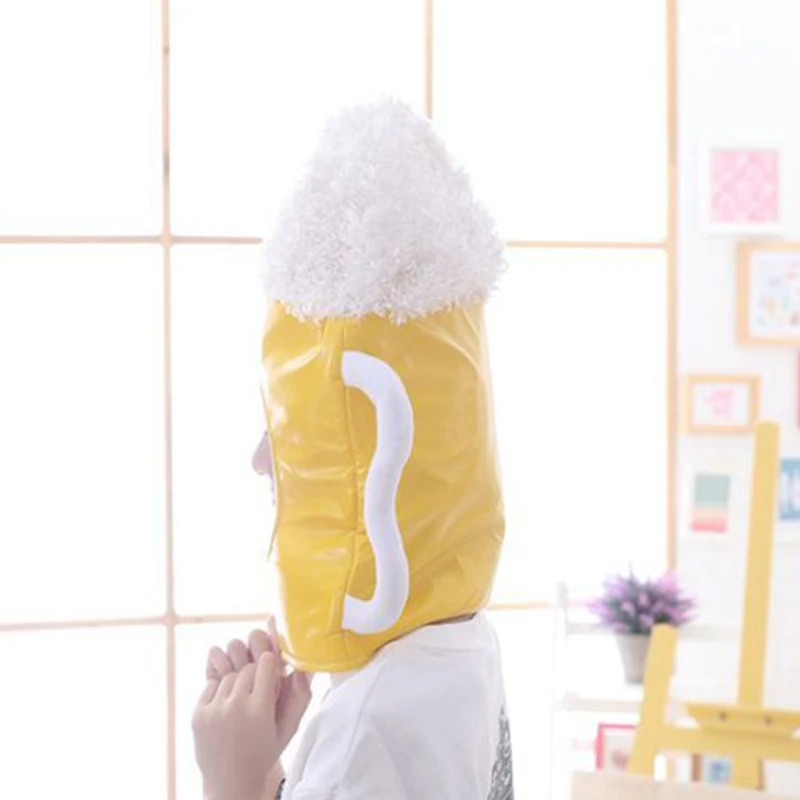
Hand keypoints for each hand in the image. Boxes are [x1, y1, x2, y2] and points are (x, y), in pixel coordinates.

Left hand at [193, 620, 311, 799]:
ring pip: (229, 675)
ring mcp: (214, 711)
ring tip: (242, 703)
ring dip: (237, 683)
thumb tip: (302, 668)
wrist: (230, 784)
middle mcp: (236, 707)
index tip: (272, 671)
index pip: (266, 663)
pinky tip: (226, 708)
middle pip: (247, 668)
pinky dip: (220, 691)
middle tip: (257, 691)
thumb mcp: (287, 729)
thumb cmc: (263, 755)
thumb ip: (299, 697)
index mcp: (260, 710)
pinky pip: (211, 685)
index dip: (271, 666)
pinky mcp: (198, 714)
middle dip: (255, 675)